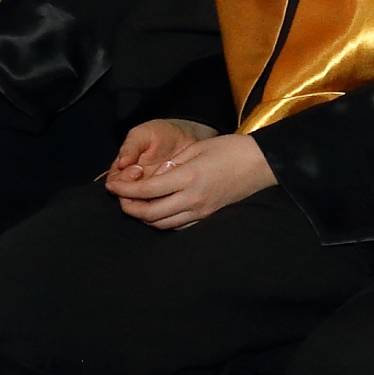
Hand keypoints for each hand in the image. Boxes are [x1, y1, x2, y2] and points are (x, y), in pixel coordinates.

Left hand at [106, 129, 272, 228]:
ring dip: (144, 217)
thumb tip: (153, 176)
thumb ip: (172, 164)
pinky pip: (179, 226)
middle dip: (129, 208)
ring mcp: (201, 211)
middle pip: (150, 214)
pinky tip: (159, 211)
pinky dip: (163, 221)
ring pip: (162, 224)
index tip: (111, 186)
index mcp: (188, 177)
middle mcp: (192, 199)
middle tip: (120, 199)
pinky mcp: (208, 216)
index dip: (124, 190)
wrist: (262, 164)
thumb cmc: (231, 149)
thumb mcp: (197, 148)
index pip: (147, 190)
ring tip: (136, 205)